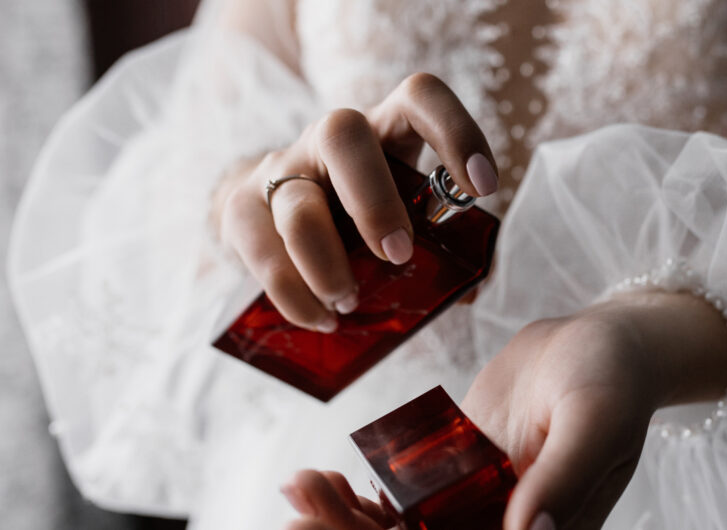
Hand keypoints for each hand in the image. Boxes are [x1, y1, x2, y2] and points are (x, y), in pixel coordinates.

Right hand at [219, 73, 498, 331]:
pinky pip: (263, 253)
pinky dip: (295, 296)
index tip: (483, 187)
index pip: (419, 97)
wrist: (275, 217)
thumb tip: (472, 289)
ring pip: (297, 204)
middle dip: (374, 201)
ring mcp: (281, 170)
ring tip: (348, 303)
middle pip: (343, 134)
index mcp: (385, 129)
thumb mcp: (404, 218)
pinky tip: (321, 319)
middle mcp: (328, 138)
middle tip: (398, 255)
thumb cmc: (359, 221)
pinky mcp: (242, 210)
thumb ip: (442, 247)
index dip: (455, 132)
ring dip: (327, 264)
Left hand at [280, 290, 726, 529]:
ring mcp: (479, 512)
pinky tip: (321, 477)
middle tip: (298, 505)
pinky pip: (401, 507)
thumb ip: (566, 476)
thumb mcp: (597, 418)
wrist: (605, 343)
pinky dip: (357, 501)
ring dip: (343, 522)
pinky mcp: (457, 482)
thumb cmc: (615, 377)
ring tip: (299, 486)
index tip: (347, 524)